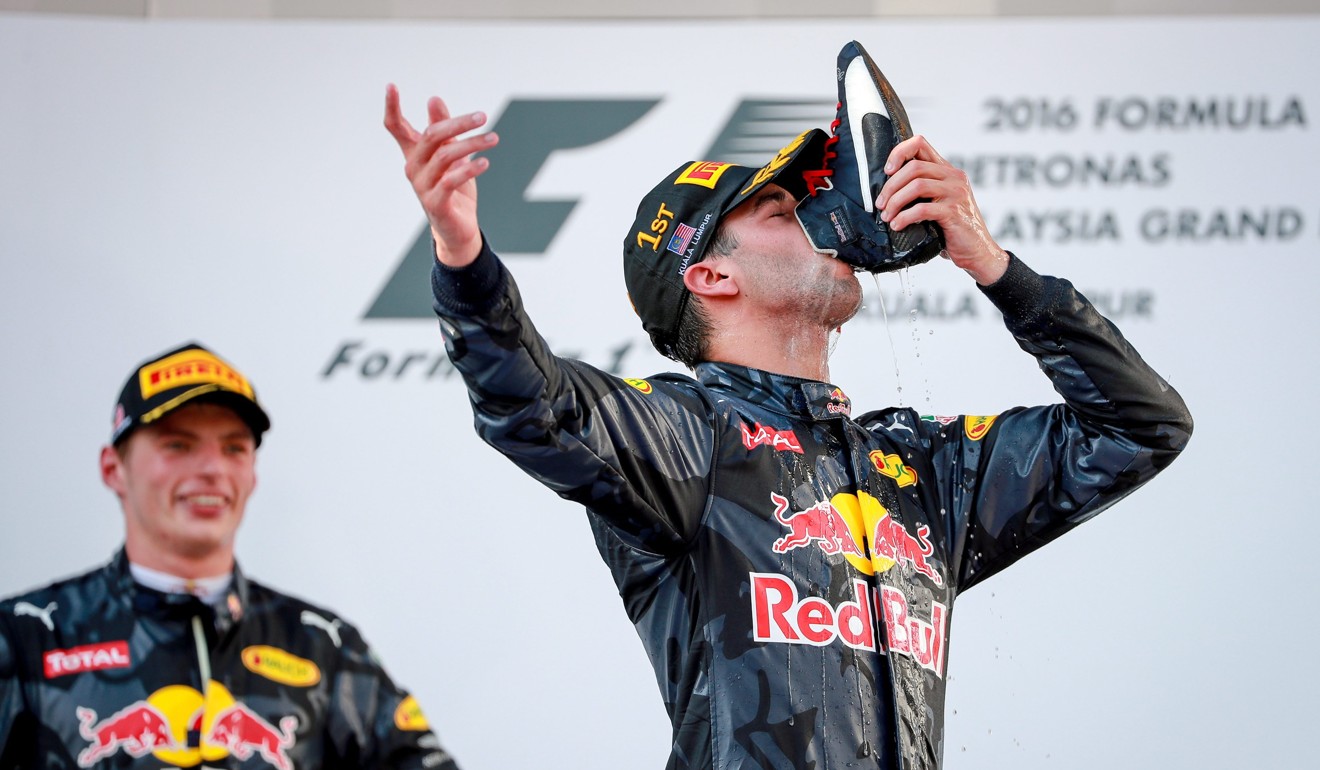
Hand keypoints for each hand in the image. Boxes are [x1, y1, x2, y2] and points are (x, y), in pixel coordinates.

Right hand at [383, 85, 498, 266]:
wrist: (459, 229)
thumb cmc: (455, 189)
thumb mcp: (451, 155)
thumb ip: (444, 130)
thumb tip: (433, 99)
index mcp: (415, 154)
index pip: (396, 128)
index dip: (391, 107)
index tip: (391, 85)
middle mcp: (414, 168)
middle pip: (431, 136)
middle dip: (457, 123)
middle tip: (482, 116)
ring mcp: (422, 186)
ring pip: (445, 156)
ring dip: (472, 144)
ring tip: (494, 139)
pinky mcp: (435, 203)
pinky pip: (451, 181)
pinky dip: (469, 169)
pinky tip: (485, 163)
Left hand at [877, 135, 1007, 284]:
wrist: (977, 252)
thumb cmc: (951, 229)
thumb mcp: (936, 203)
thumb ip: (920, 192)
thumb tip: (885, 192)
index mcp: (946, 170)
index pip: (920, 143)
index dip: (899, 152)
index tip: (886, 171)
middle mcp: (953, 177)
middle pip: (914, 167)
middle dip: (890, 186)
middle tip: (880, 204)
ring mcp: (956, 193)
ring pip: (917, 185)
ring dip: (895, 201)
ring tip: (887, 216)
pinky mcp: (955, 212)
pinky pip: (923, 209)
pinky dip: (905, 217)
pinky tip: (897, 226)